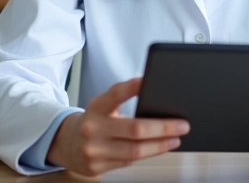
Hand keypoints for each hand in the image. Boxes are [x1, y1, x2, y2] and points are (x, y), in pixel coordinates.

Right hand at [46, 77, 189, 175]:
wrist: (66, 144)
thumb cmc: (93, 122)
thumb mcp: (102, 106)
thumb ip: (123, 100)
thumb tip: (155, 94)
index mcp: (95, 107)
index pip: (115, 94)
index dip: (132, 87)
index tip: (148, 81)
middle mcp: (92, 128)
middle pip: (135, 129)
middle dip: (163, 127)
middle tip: (182, 125)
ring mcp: (94, 150)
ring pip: (135, 149)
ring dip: (160, 145)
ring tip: (175, 139)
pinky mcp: (97, 167)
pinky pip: (129, 160)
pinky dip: (147, 154)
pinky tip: (159, 148)